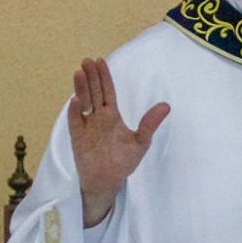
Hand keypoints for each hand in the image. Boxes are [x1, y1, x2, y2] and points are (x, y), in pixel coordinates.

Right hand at [70, 57, 168, 227]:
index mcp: (112, 115)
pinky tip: (76, 101)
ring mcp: (86, 126)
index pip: (107, 91)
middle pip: (94, 92)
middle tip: (87, 60)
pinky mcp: (77, 138)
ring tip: (79, 73)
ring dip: (81, 89)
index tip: (100, 61)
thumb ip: (150, 124)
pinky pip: (75, 122)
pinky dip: (75, 112)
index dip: (104, 77)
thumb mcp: (141, 142)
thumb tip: (166, 106)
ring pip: (83, 103)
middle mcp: (98, 117)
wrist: (107, 182)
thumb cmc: (123, 162)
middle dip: (91, 77)